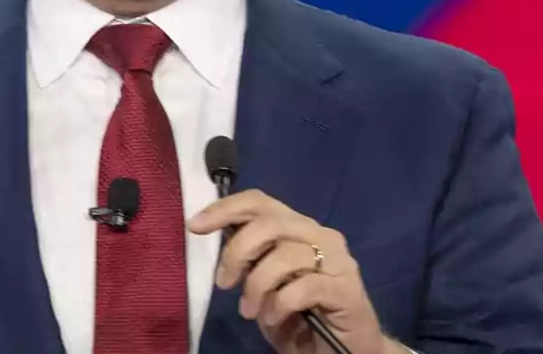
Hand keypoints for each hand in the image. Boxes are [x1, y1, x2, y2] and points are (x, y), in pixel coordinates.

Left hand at [188, 189, 400, 353]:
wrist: (344, 352)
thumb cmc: (299, 315)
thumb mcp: (264, 283)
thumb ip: (250, 258)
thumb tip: (218, 237)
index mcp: (299, 227)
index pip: (260, 202)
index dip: (225, 208)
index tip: (195, 226)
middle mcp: (321, 235)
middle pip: (270, 223)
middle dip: (237, 251)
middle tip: (223, 283)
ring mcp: (338, 261)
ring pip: (285, 255)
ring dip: (257, 285)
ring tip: (249, 311)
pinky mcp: (347, 290)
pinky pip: (303, 287)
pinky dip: (279, 303)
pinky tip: (273, 318)